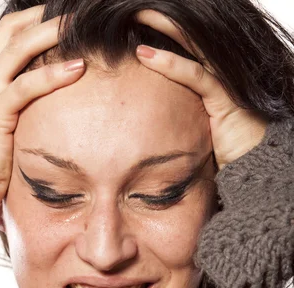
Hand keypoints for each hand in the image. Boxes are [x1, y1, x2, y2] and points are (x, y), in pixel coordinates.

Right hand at [0, 5, 85, 217]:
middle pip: (13, 30)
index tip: (63, 19)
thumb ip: (16, 111)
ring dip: (52, 32)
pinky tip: (78, 67)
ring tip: (81, 25)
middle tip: (77, 13)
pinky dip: (53, 74)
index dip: (34, 22)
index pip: (7, 36)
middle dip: (45, 16)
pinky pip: (26, 86)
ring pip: (19, 48)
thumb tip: (45, 111)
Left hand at [134, 9, 268, 170]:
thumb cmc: (225, 151)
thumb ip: (176, 113)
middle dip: (164, 20)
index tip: (138, 22)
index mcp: (212, 78)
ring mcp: (226, 83)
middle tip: (136, 9)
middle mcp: (221, 74)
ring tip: (137, 16)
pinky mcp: (226, 98)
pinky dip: (170, 64)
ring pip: (193, 46)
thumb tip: (142, 116)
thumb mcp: (194, 128)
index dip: (165, 32)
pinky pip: (196, 76)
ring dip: (164, 29)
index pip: (186, 45)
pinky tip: (146, 55)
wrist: (254, 169)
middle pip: (189, 37)